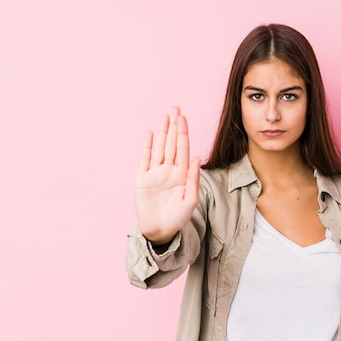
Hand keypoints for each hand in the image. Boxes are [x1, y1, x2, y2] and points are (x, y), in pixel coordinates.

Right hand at [134, 106, 200, 243]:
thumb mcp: (190, 199)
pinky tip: (151, 134)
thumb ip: (193, 178)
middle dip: (174, 126)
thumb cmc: (178, 218)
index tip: (184, 118)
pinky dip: (147, 147)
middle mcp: (169, 170)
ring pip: (159, 148)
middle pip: (172, 144)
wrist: (160, 232)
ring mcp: (155, 173)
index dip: (183, 133)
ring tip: (165, 116)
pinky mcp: (142, 179)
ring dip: (162, 132)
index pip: (184, 149)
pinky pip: (144, 159)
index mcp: (182, 174)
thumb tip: (198, 157)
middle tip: (175, 108)